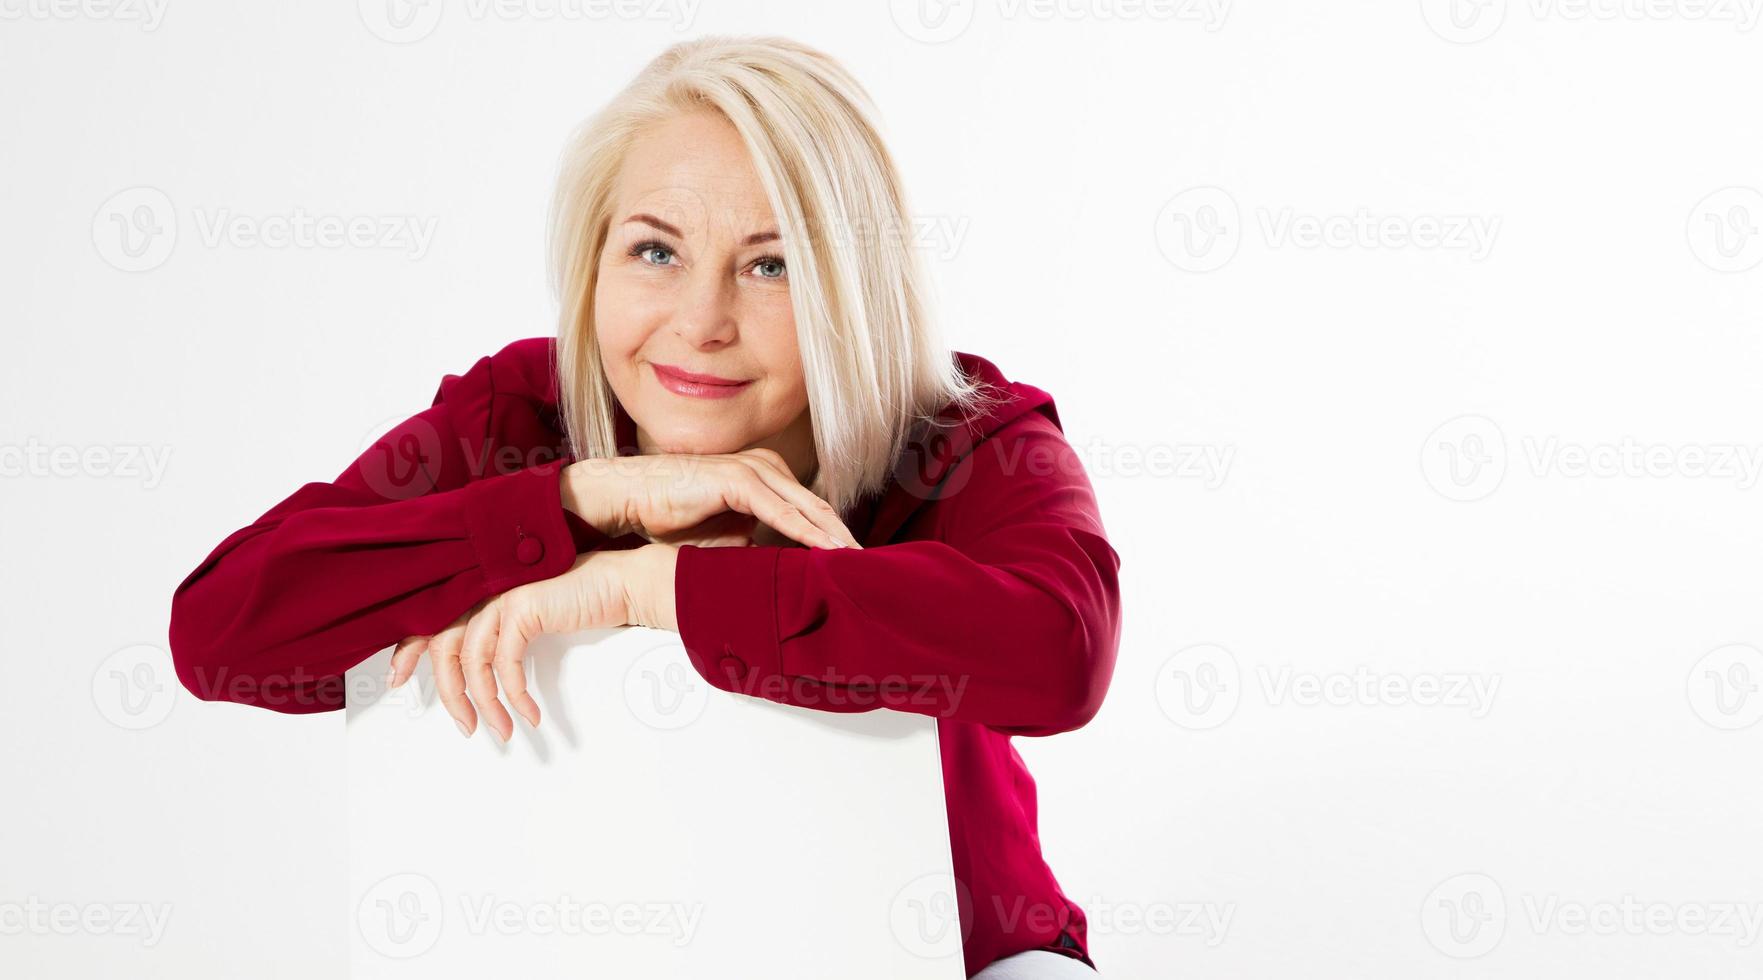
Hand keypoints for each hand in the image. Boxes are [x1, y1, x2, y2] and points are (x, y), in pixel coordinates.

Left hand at [385, 547, 657, 740]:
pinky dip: (514, 694)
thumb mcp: (533, 618)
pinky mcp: (522, 606)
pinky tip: (529, 713)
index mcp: (481, 587)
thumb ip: (503, 630)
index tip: (397, 680)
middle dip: (449, 693)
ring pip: (471, 659)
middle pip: (443, 645)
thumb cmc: (585, 601)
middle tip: (465, 727)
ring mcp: (502, 594)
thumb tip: (480, 671)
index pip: (430, 618)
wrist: (624, 583)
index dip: (408, 650)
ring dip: (484, 702)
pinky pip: (504, 662)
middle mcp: (485, 588)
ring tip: (500, 731)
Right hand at [560, 448, 861, 550]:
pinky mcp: (737, 480)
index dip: (838, 540)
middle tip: (875, 571)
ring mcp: (755, 470)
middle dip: (847, 541)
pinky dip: (806, 532)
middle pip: (818, 509)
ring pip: (806, 510)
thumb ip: (758, 551)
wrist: (632, 498)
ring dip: (834, 539)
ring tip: (859, 567)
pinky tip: (826, 552)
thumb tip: (784, 579)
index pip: (813, 513)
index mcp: (770, 479)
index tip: (860, 569)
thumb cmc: (675, 519)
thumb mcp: (727, 541)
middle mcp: (768, 468)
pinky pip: (780, 510)